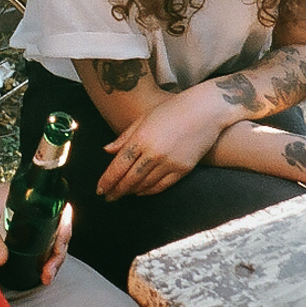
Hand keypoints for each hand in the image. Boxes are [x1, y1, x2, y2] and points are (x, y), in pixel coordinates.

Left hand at [0, 176, 72, 286]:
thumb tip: (3, 262)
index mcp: (32, 198)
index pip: (60, 213)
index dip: (65, 232)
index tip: (58, 249)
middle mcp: (36, 209)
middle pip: (59, 232)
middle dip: (58, 254)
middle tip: (48, 273)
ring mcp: (30, 222)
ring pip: (51, 241)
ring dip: (52, 260)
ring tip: (45, 277)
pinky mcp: (22, 233)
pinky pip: (40, 246)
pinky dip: (43, 260)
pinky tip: (40, 274)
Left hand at [98, 92, 226, 198]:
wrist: (206, 111)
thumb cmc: (172, 109)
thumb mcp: (144, 118)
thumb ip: (125, 137)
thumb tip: (107, 151)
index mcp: (141, 138)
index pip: (119, 165)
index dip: (108, 180)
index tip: (100, 189)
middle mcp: (154, 153)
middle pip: (130, 178)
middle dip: (116, 190)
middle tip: (107, 197)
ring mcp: (170, 162)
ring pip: (145, 185)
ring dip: (131, 192)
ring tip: (121, 194)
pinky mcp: (183, 169)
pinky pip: (162, 186)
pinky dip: (149, 191)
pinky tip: (140, 192)